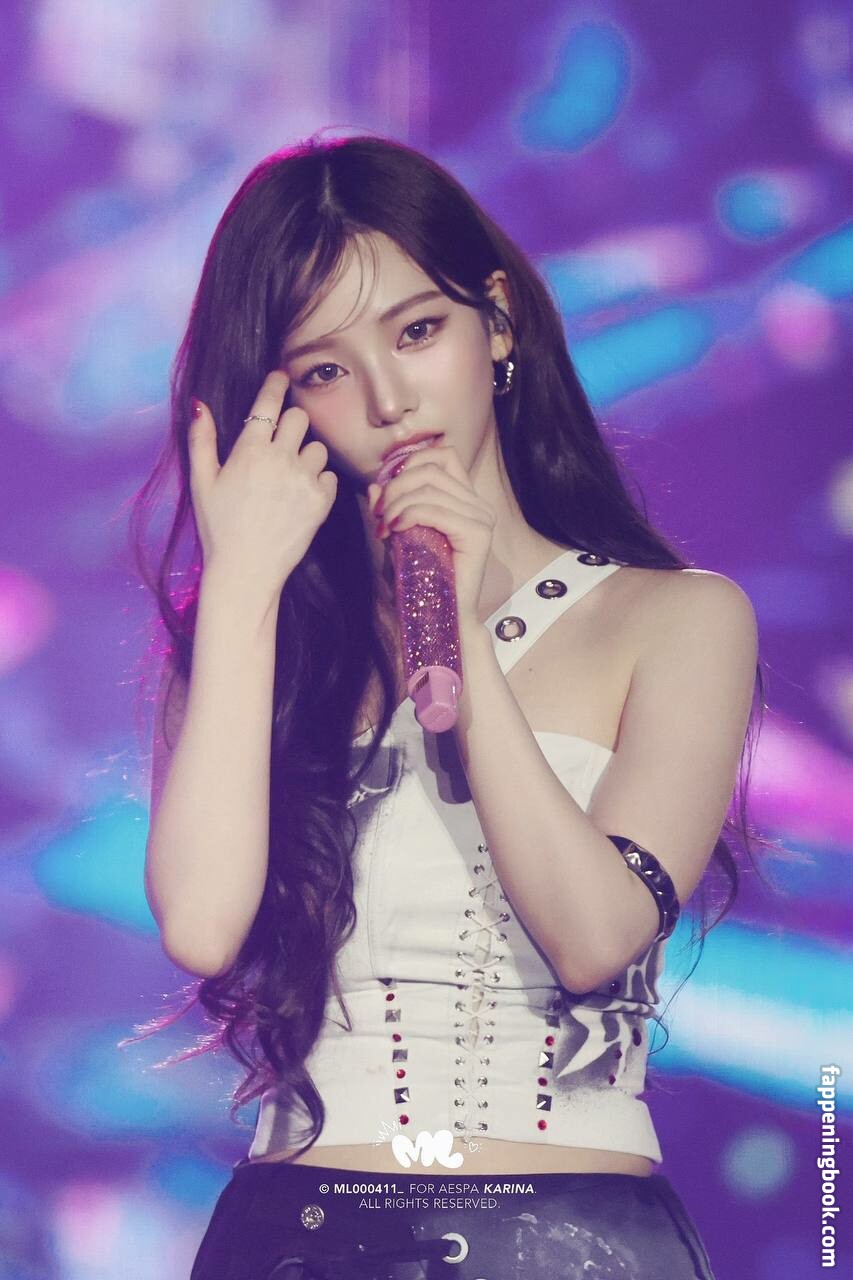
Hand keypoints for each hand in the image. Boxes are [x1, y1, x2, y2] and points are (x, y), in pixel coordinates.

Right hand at [189, 370, 337, 605]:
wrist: (246, 570)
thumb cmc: (218, 527)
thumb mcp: (202, 482)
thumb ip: (201, 440)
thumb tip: (199, 404)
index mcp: (249, 450)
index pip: (268, 402)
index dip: (276, 384)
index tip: (281, 377)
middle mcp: (280, 459)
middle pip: (300, 418)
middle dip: (291, 424)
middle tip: (281, 442)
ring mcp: (304, 480)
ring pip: (318, 447)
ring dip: (306, 455)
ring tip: (289, 477)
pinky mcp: (322, 502)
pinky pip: (329, 476)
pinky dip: (318, 482)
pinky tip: (300, 496)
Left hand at [366, 444, 495, 624]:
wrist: (443, 615)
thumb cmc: (423, 580)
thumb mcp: (400, 536)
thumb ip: (391, 509)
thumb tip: (374, 484)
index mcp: (466, 500)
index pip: (444, 455)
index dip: (411, 462)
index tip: (387, 488)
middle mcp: (479, 505)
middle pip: (431, 469)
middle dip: (396, 486)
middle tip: (379, 513)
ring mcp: (482, 517)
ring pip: (429, 488)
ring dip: (397, 504)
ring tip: (385, 526)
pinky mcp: (478, 533)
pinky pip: (434, 510)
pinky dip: (408, 515)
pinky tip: (396, 530)